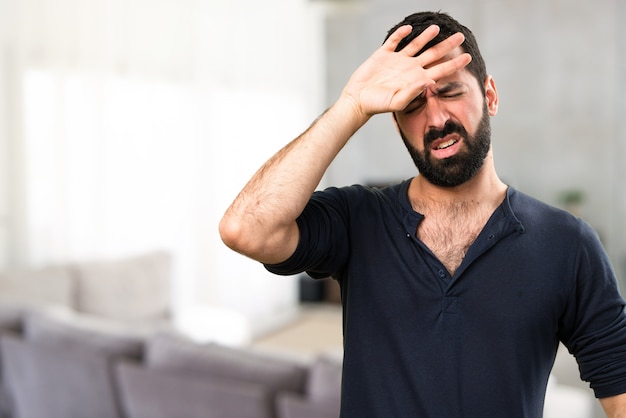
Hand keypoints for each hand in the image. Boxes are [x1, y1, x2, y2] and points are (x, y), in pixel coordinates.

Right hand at [341, 25, 471, 118]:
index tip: (468, 56)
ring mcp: (397, 61)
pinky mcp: (383, 55)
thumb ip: (414, 92)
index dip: (454, 63)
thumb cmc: (378, 105)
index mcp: (417, 80)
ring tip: (437, 28)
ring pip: (416, 44)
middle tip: (461, 36)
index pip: (440, 70)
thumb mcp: (398, 102)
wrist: (358, 100)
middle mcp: (410, 69)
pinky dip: (401, 34)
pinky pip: (394, 41)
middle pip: (433, 54)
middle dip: (447, 45)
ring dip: (427, 36)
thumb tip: (430, 80)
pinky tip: (409, 28)